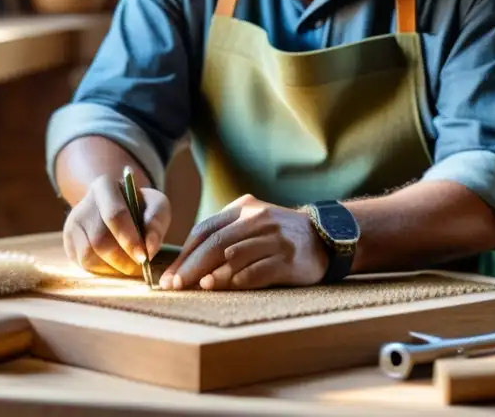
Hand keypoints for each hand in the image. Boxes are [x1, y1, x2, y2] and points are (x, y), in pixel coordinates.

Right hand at [62, 174, 170, 275]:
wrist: (117, 208)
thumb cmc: (140, 207)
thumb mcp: (156, 205)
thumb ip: (156, 222)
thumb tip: (149, 248)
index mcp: (105, 186)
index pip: (115, 215)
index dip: (129, 239)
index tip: (144, 257)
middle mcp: (83, 204)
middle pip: (99, 240)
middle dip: (122, 259)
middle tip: (140, 267)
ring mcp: (73, 224)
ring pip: (88, 256)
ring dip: (113, 268)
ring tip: (130, 266)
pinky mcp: (69, 243)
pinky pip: (84, 265)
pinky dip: (103, 271)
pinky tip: (117, 266)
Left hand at [159, 194, 328, 290]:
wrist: (324, 237)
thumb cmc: (278, 236)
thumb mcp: (252, 224)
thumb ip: (224, 237)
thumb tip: (188, 266)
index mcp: (244, 208)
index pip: (205, 230)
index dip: (185, 255)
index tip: (170, 277)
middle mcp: (258, 219)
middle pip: (216, 243)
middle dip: (192, 267)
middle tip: (175, 287)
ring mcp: (275, 238)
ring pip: (235, 256)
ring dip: (214, 274)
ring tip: (199, 287)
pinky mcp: (288, 258)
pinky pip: (258, 270)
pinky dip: (239, 280)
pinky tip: (228, 287)